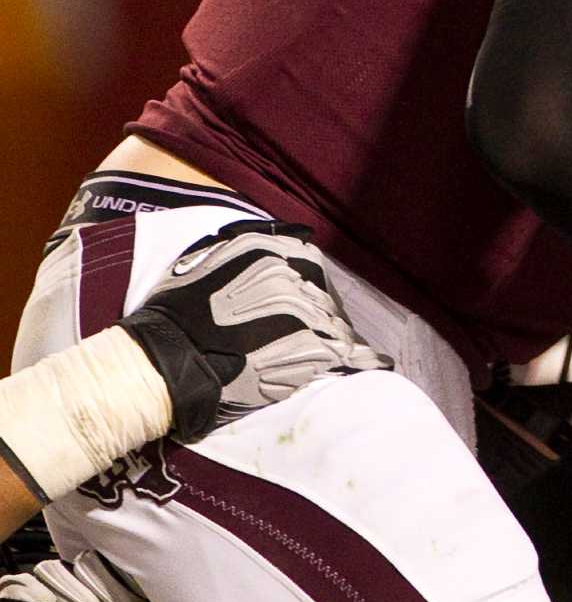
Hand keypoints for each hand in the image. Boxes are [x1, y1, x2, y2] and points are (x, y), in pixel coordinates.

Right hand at [121, 222, 391, 441]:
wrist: (166, 361)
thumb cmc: (176, 314)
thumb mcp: (204, 260)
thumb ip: (243, 248)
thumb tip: (281, 239)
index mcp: (269, 247)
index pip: (307, 261)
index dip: (307, 287)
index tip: (303, 302)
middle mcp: (293, 273)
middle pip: (323, 293)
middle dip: (322, 313)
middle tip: (312, 334)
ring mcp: (306, 310)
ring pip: (335, 322)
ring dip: (337, 337)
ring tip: (336, 352)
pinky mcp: (310, 349)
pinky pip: (348, 352)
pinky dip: (363, 358)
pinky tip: (374, 362)